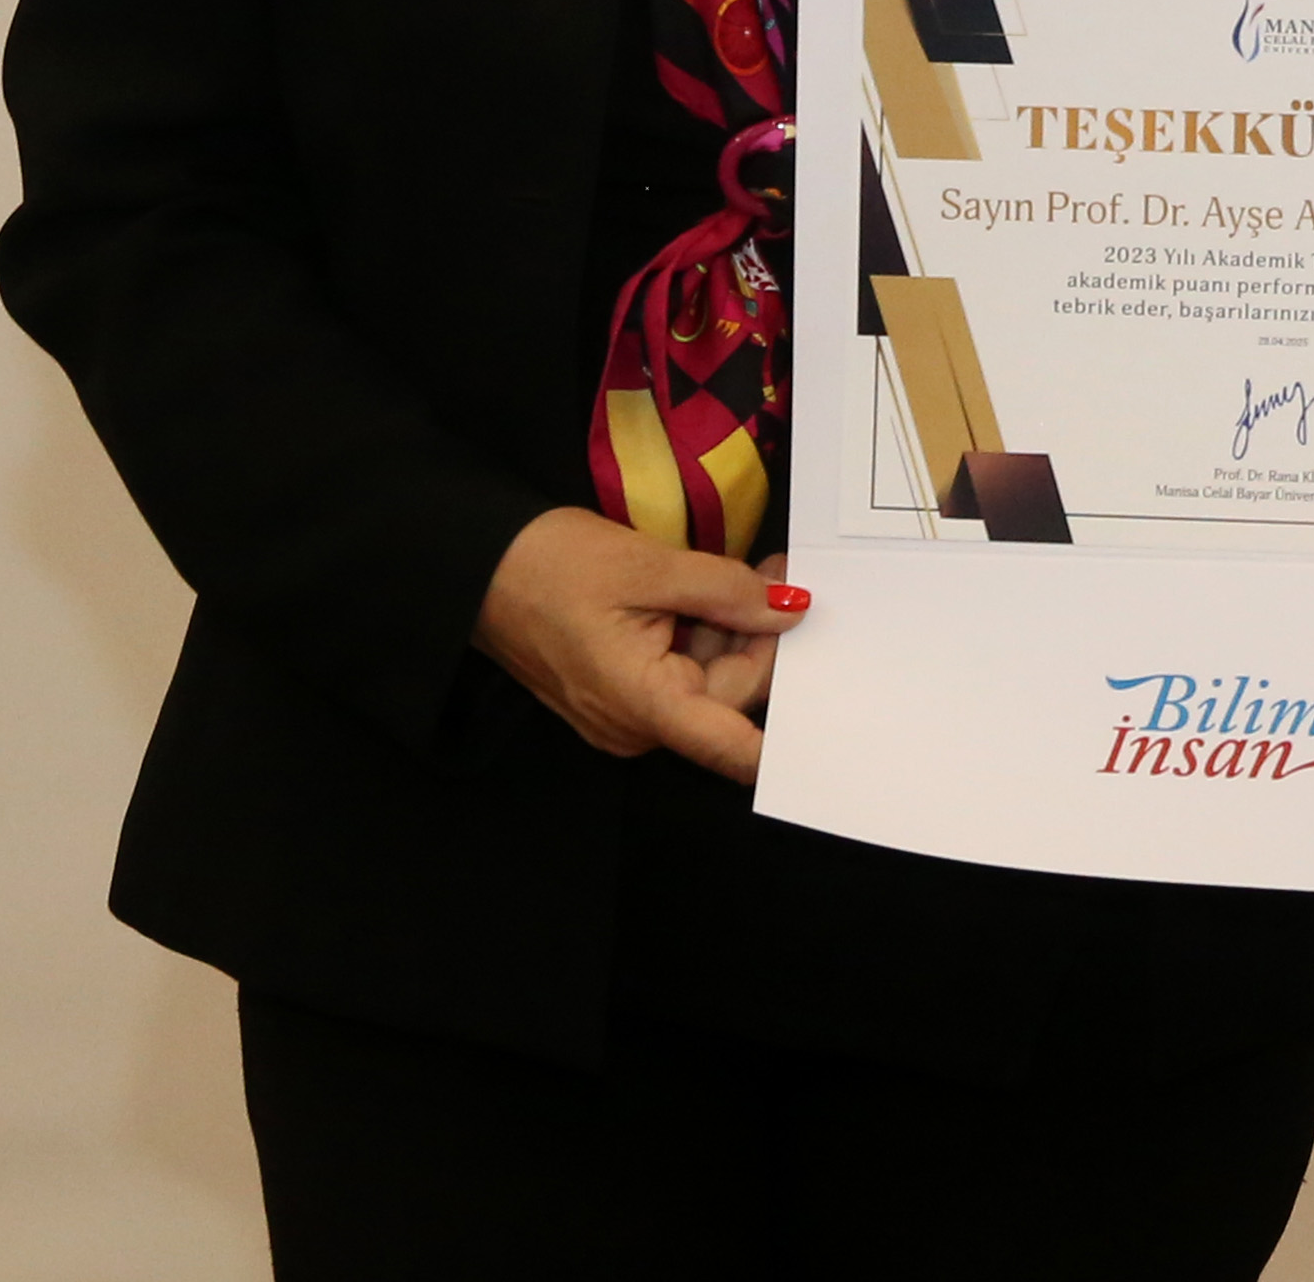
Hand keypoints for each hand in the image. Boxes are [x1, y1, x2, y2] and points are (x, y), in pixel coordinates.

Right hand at [475, 508, 805, 783]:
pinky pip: (679, 666)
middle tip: (784, 575)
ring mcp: (626, 709)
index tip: (840, 724)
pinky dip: (702, 629)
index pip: (732, 747)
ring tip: (754, 571)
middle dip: (761, 636)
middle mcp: (637, 725)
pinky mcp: (619, 686)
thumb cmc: (550, 566)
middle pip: (728, 694)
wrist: (473, 565)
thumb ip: (723, 591)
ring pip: (707, 676)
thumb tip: (789, 610)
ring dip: (733, 626)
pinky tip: (716, 588)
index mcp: (644, 706)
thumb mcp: (647, 568)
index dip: (788, 742)